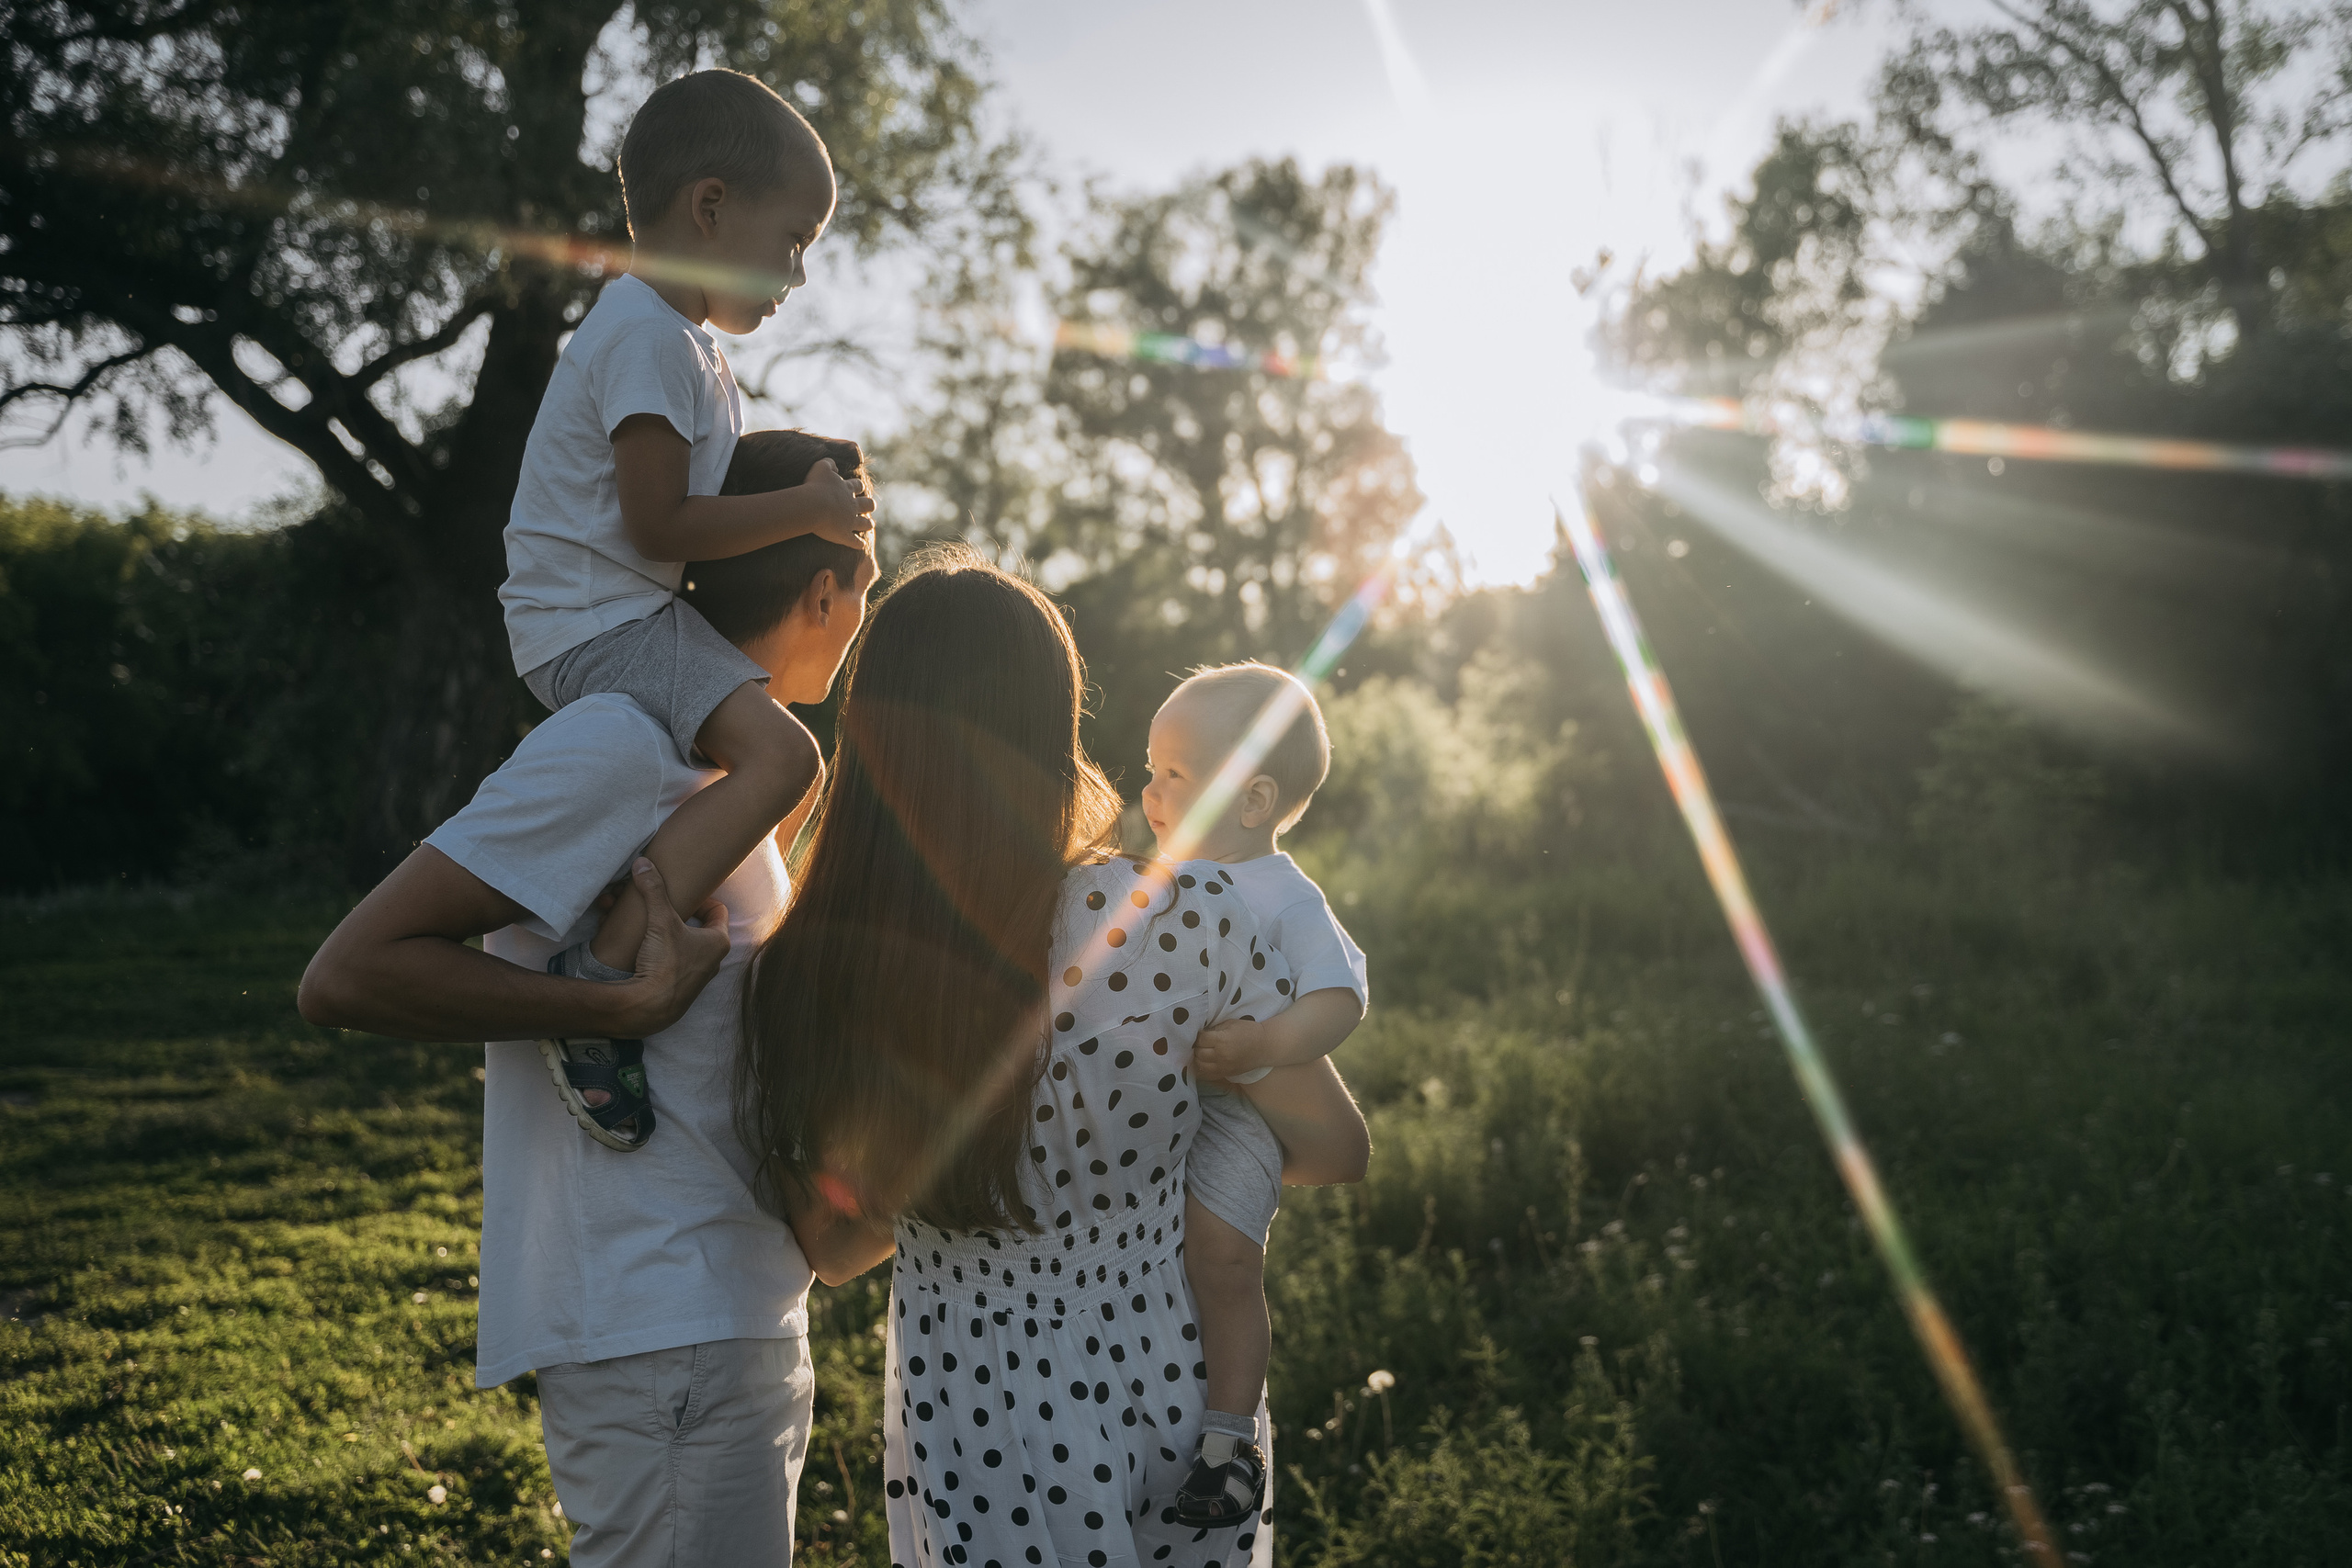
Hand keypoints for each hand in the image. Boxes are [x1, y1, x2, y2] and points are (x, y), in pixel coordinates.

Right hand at [606, 858, 730, 1036]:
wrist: (649, 1008)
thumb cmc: (665, 964)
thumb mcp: (661, 921)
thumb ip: (653, 891)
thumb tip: (643, 864)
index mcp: (718, 941)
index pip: (718, 910)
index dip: (701, 898)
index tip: (682, 892)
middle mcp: (711, 959)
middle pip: (693, 924)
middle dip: (668, 912)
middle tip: (652, 904)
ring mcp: (695, 974)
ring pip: (675, 941)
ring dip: (656, 929)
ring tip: (634, 920)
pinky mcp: (676, 986)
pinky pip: (665, 958)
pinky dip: (651, 947)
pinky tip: (633, 943)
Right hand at [803, 458, 875, 548]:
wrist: (814, 505)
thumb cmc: (815, 485)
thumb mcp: (821, 467)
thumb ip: (829, 463)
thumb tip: (835, 466)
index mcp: (847, 489)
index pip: (857, 486)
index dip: (858, 487)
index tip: (858, 488)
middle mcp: (852, 505)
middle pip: (867, 504)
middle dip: (869, 505)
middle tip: (870, 506)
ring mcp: (850, 521)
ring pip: (865, 523)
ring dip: (868, 524)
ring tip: (870, 525)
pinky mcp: (845, 535)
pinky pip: (855, 542)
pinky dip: (859, 544)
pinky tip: (862, 546)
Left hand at [1193, 1018, 1268, 1081]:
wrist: (1265, 1046)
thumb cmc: (1248, 1031)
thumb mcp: (1230, 1024)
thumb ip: (1214, 1028)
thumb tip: (1201, 1033)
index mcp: (1222, 1040)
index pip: (1200, 1039)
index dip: (1199, 1035)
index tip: (1201, 1033)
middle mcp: (1221, 1055)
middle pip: (1198, 1052)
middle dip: (1197, 1046)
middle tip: (1201, 1042)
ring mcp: (1223, 1066)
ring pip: (1200, 1065)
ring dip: (1199, 1058)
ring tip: (1203, 1052)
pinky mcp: (1227, 1073)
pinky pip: (1208, 1074)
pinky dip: (1204, 1068)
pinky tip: (1205, 1062)